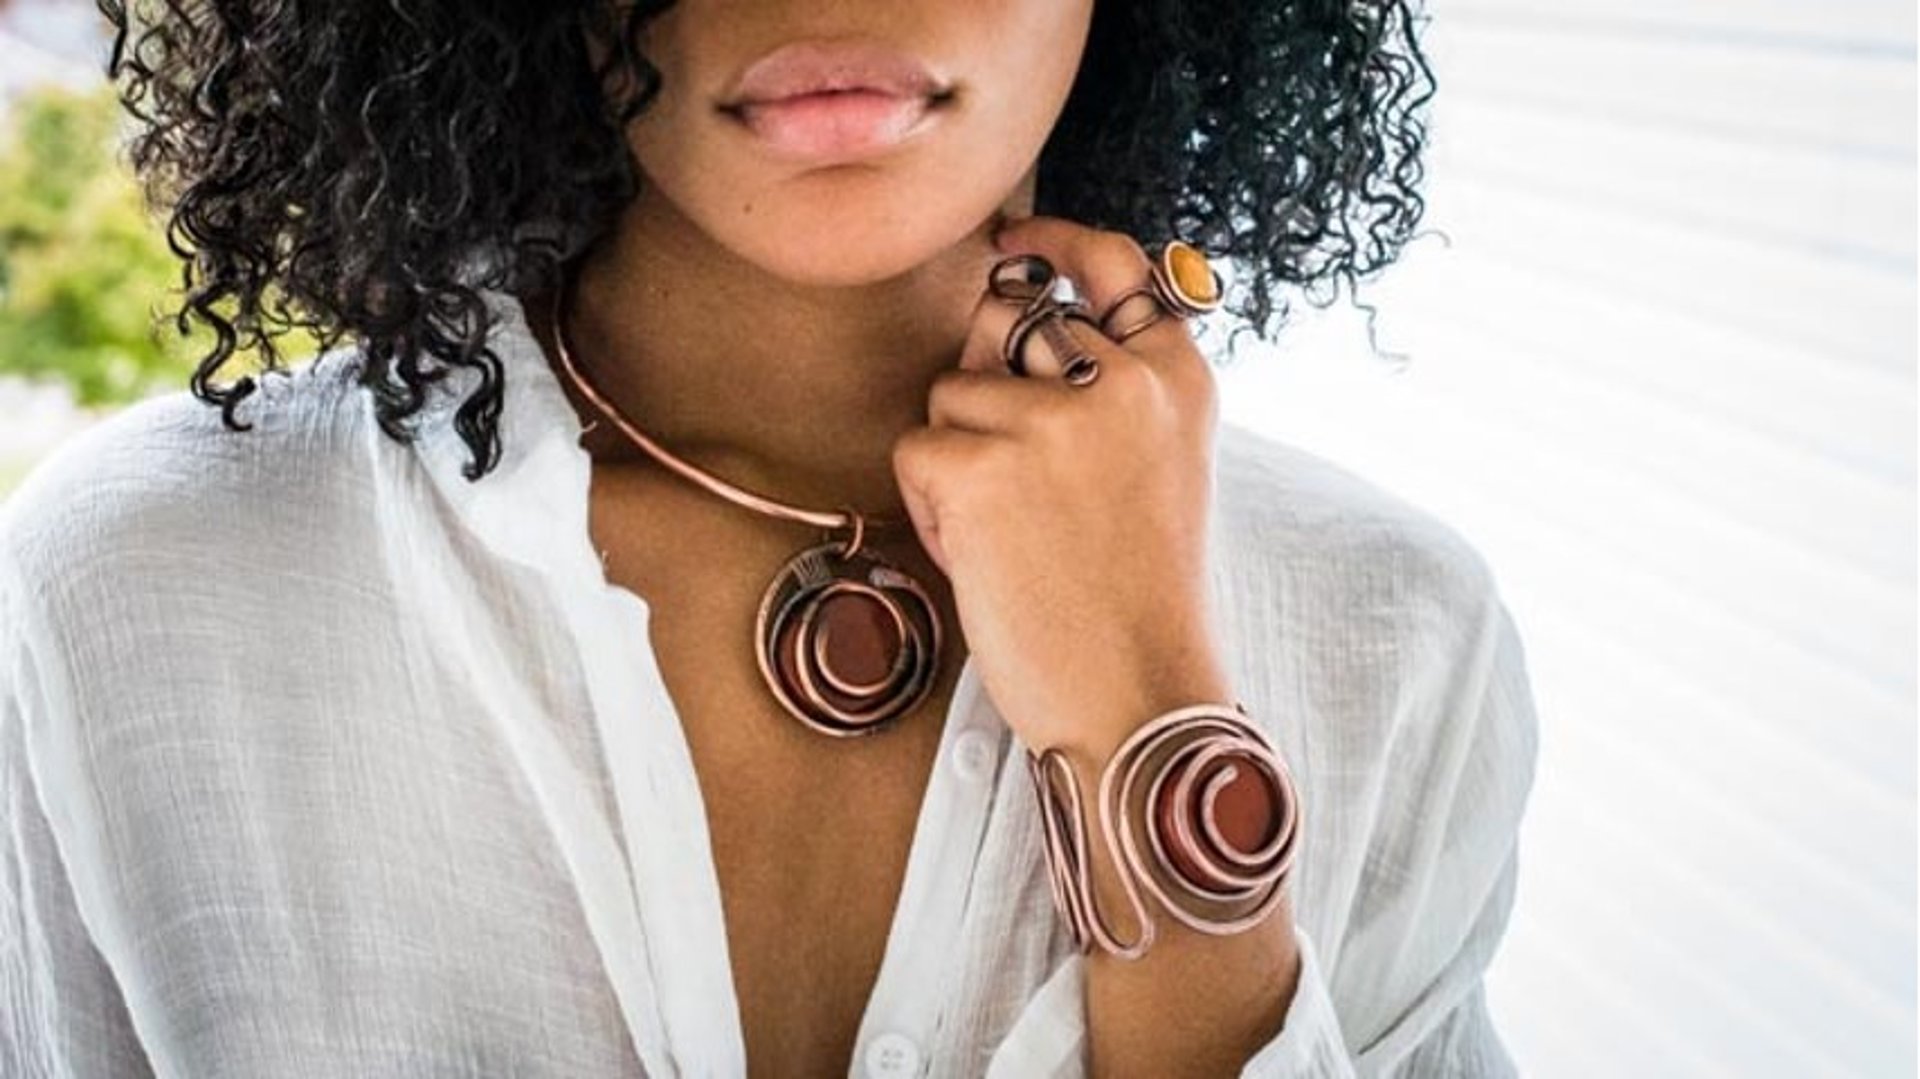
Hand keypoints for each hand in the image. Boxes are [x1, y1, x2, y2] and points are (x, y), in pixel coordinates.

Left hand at [890, 214, 1232, 759]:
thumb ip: (1109, 390)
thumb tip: (1003, 315)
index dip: (1054, 242)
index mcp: (1177, 379)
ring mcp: (1051, 421)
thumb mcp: (1159, 467)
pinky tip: (983, 557)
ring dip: (959, 460)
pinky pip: (916, 451)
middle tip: (1019, 479)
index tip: (1015, 242)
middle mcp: (1121, 381)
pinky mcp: (983, 468)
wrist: (1139, 694)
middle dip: (988, 389)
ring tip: (1012, 535)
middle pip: (1007, 326)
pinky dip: (932, 507)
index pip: (1114, 264)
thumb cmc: (1139, 597)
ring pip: (951, 394)